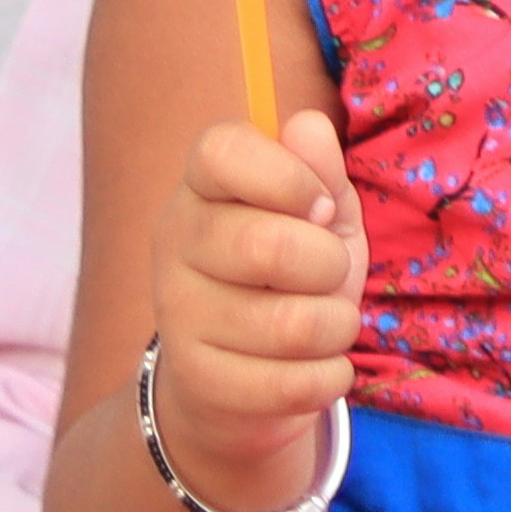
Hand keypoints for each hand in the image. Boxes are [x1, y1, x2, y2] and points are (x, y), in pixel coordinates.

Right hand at [148, 106, 363, 511]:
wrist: (242, 377)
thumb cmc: (292, 276)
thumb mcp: (319, 214)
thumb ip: (320, 170)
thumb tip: (308, 127)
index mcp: (201, 186)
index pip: (222, 150)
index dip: (288, 176)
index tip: (318, 207)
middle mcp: (173, 242)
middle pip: (268, 246)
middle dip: (329, 266)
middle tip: (328, 275)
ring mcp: (177, 315)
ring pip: (291, 324)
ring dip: (337, 326)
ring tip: (326, 324)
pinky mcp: (197, 381)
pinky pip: (292, 384)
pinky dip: (329, 376)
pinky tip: (317, 367)